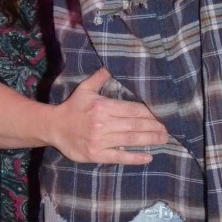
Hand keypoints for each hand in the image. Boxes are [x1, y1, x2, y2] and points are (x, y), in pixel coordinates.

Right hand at [48, 69, 168, 163]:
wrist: (53, 128)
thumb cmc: (72, 107)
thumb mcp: (85, 89)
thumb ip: (101, 77)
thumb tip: (112, 63)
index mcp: (102, 107)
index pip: (132, 109)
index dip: (149, 113)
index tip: (162, 114)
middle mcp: (102, 124)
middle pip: (135, 125)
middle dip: (154, 127)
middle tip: (168, 129)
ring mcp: (100, 141)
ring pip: (130, 140)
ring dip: (149, 140)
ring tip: (163, 139)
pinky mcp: (96, 155)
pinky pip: (119, 157)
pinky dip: (135, 158)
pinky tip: (148, 156)